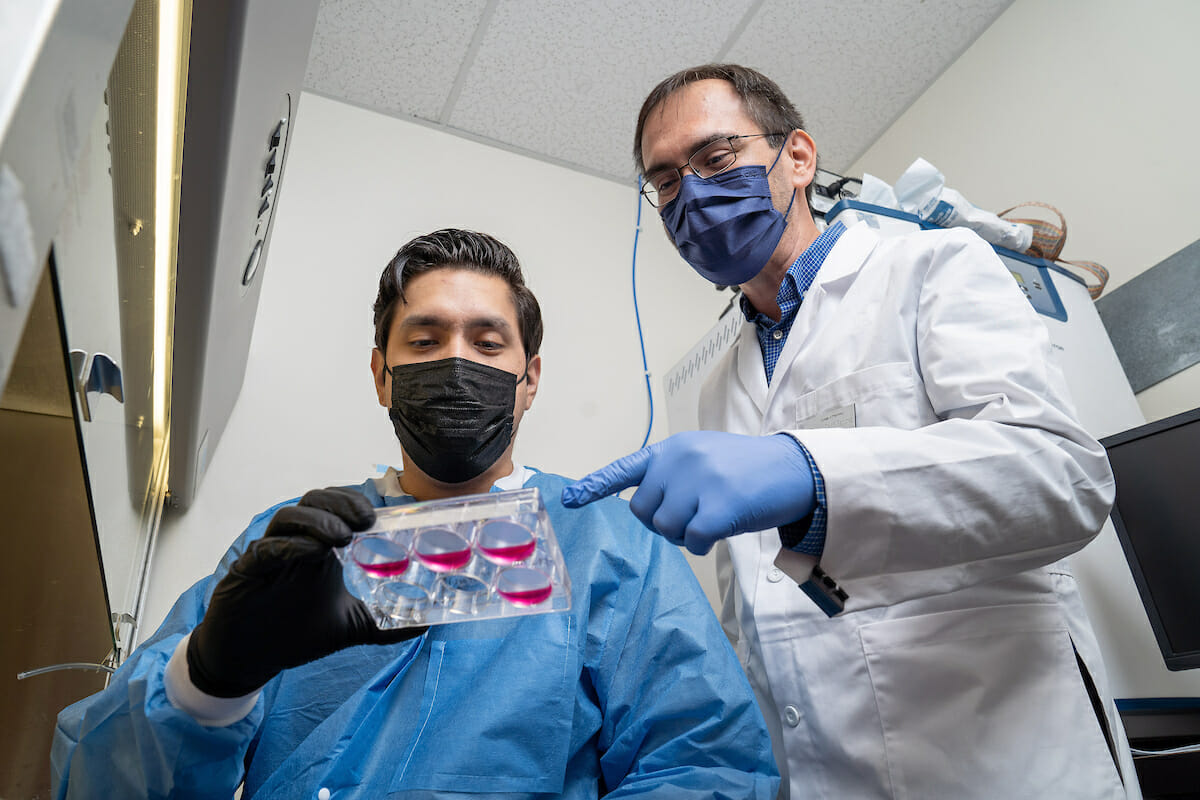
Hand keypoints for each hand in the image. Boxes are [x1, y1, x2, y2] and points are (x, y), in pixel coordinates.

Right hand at [187, 487, 426, 696]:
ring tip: (343, 536)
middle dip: (341, 504)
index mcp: (321, 547)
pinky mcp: (248, 570)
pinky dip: (290, 545)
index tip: (379, 517)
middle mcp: (296, 542)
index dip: (356, 504)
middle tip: (365, 520)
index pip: (337, 507)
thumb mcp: (350, 627)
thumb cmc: (296, 633)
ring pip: (290, 516)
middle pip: (315, 501)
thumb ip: (385, 624)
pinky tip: (313, 552)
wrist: (250, 658)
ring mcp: (270, 553)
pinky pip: (267, 548)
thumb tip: (426, 625)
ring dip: (319, 520)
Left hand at [562, 431, 815, 554]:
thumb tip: (647, 508)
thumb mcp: (704, 459)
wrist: (795, 470)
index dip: (595, 486)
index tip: (568, 499)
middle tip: (693, 517)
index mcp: (673, 449)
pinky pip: (690, 540)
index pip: (625, 469)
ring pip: (665, 528)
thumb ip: (673, 475)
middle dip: (662, 523)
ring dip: (683, 535)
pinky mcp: (719, 506)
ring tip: (711, 518)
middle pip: (642, 511)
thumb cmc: (747, 471)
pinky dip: (700, 545)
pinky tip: (719, 532)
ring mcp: (699, 481)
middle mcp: (680, 460)